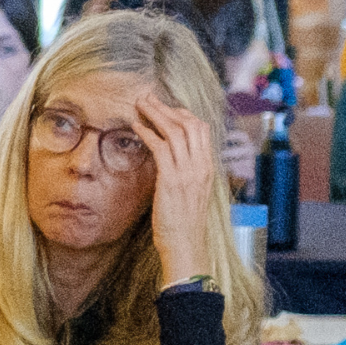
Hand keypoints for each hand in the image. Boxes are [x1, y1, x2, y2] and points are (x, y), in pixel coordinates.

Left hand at [130, 96, 218, 281]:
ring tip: (140, 105)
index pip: (201, 129)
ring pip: (175, 131)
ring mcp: (188, 173)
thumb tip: (172, 163)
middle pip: (189, 124)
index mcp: (208, 168)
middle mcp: (201, 166)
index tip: (166, 108)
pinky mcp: (172, 180)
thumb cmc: (186, 225)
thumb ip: (187, 175)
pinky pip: (160, 148)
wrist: (187, 247)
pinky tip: (136, 126)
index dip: (183, 114)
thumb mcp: (192, 195)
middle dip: (167, 107)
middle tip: (148, 97)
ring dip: (155, 114)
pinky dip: (147, 133)